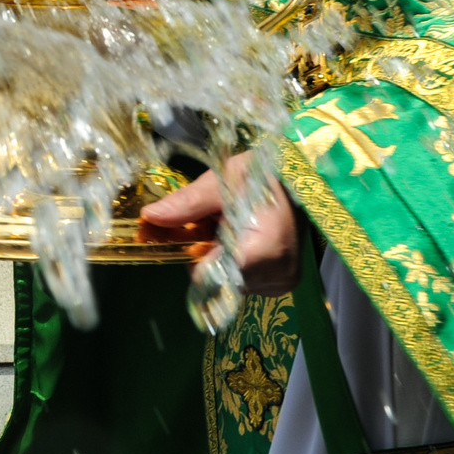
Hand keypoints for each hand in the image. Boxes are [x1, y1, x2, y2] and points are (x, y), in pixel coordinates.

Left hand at [140, 158, 299, 296]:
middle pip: (217, 280)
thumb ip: (189, 203)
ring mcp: (283, 282)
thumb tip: (150, 217)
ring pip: (227, 281)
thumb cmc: (267, 171)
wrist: (302, 175)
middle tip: (215, 220)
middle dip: (206, 253)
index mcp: (267, 250)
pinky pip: (243, 280)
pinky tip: (243, 237)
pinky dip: (235, 261)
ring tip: (233, 225)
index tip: (194, 228)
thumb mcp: (226, 178)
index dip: (195, 253)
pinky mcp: (283, 283)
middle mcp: (279, 275)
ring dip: (220, 257)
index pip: (211, 274)